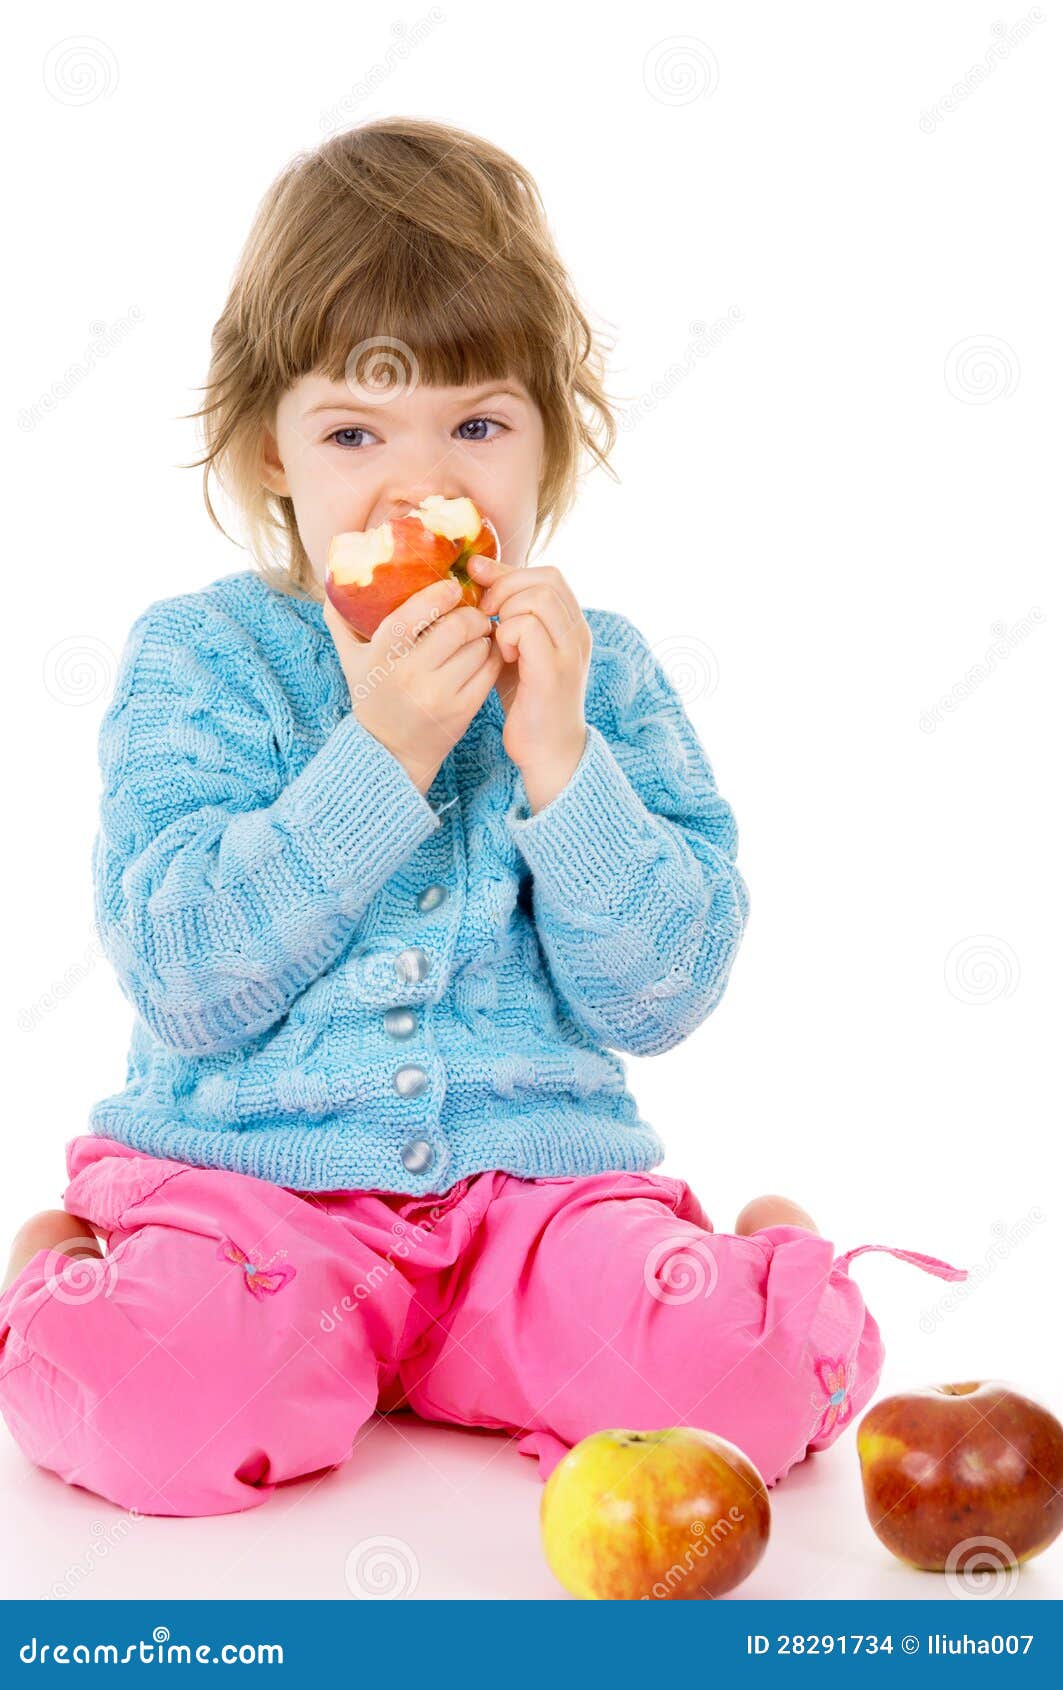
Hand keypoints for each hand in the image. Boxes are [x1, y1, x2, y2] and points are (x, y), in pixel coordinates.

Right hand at [323, 576, 503, 794]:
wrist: (390, 753)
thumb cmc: (373, 698)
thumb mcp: (350, 661)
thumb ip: (340, 621)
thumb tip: (332, 579)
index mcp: (381, 658)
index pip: (410, 617)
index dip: (437, 596)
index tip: (452, 587)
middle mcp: (410, 676)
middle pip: (456, 628)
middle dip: (471, 615)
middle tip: (473, 612)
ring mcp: (439, 696)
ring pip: (477, 648)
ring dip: (483, 636)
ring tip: (477, 635)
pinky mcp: (463, 711)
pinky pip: (489, 671)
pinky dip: (492, 656)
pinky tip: (484, 654)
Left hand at [469, 553, 589, 811]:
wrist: (547, 751)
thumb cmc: (527, 700)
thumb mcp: (517, 649)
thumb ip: (505, 613)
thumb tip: (479, 569)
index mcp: (572, 625)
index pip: (549, 574)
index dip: (511, 573)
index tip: (481, 584)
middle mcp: (578, 634)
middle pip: (546, 579)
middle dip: (505, 588)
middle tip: (486, 615)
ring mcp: (570, 652)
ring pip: (538, 598)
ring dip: (507, 612)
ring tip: (497, 639)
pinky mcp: (554, 671)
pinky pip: (528, 628)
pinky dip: (507, 635)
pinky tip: (503, 656)